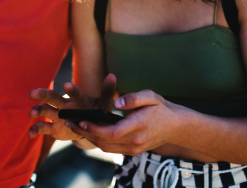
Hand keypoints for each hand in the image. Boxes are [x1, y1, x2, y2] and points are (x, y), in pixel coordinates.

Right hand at [28, 73, 116, 140]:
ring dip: (37, 111)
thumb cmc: (97, 113)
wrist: (90, 128)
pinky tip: (30, 134)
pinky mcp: (53, 128)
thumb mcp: (104, 105)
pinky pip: (42, 128)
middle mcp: (65, 105)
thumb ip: (107, 92)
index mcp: (78, 100)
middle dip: (43, 94)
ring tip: (32, 114)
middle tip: (33, 93)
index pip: (75, 93)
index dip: (72, 90)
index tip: (66, 85)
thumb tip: (112, 76)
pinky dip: (35, 130)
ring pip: (45, 110)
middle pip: (52, 97)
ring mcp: (58, 116)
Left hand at [65, 89, 189, 155]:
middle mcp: (135, 141)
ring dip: (89, 138)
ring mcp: (134, 149)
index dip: (94, 128)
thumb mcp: (151, 96)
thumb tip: (118, 102)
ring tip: (75, 125)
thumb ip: (134, 98)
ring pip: (105, 148)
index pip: (111, 132)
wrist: (176, 126)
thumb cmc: (161, 108)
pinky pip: (111, 149)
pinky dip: (98, 141)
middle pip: (104, 142)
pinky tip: (89, 131)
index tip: (81, 120)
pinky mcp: (132, 151)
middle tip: (70, 121)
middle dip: (85, 132)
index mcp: (138, 126)